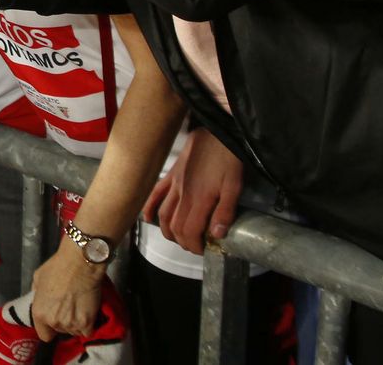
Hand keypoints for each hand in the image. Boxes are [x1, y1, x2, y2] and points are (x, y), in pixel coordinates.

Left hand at [30, 243, 105, 339]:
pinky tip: (87, 311)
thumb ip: (38, 294)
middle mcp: (54, 322)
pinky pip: (87, 331)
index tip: (55, 319)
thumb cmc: (57, 267)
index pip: (44, 335)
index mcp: (39, 313)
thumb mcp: (38, 278)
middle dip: (64, 321)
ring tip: (79, 306)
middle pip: (61, 330)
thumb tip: (40, 299)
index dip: (50, 328)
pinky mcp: (87, 323)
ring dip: (77, 322)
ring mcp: (71, 324)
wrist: (79, 263)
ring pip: (75, 331)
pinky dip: (88, 323)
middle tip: (69, 306)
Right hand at [144, 128, 243, 253]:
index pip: (189, 231)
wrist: (216, 132)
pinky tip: (148, 218)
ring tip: (179, 239)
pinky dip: (150, 208)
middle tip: (195, 246)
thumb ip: (225, 212)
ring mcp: (174, 184)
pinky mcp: (171, 174)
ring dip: (168, 231)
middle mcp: (182, 194)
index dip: (194, 246)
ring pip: (163, 213)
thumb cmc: (228, 159)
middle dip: (183, 242)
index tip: (203, 250)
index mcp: (199, 199)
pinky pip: (156, 193)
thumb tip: (217, 235)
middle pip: (175, 226)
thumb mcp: (235, 186)